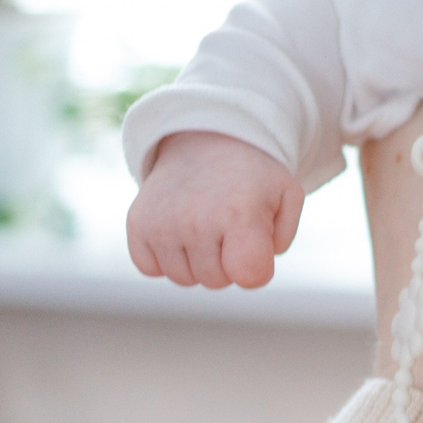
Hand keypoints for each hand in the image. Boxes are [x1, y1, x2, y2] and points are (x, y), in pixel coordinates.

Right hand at [127, 131, 302, 288]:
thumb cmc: (252, 178)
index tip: (256, 248)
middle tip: (229, 228)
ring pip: (184, 279)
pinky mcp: (136, 225)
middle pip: (217, 281)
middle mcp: (196, 220)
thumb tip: (253, 272)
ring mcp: (162, 224)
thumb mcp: (286, 196)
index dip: (257, 270)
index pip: (250, 275)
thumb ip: (282, 239)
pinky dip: (165, 257)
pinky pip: (151, 268)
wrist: (206, 140)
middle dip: (227, 263)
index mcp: (240, 213)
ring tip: (205, 225)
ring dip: (197, 262)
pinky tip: (179, 230)